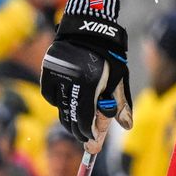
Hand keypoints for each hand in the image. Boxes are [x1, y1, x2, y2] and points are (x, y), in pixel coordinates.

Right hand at [40, 0, 134, 150]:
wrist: (89, 29)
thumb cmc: (109, 56)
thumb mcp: (119, 79)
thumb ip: (121, 103)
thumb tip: (127, 126)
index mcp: (92, 84)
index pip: (87, 120)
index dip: (90, 135)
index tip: (93, 146)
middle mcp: (72, 82)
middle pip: (72, 119)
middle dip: (80, 131)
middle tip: (87, 138)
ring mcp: (58, 77)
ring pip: (60, 109)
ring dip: (70, 119)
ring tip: (78, 124)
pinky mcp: (47, 72)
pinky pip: (50, 97)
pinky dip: (57, 104)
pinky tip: (67, 104)